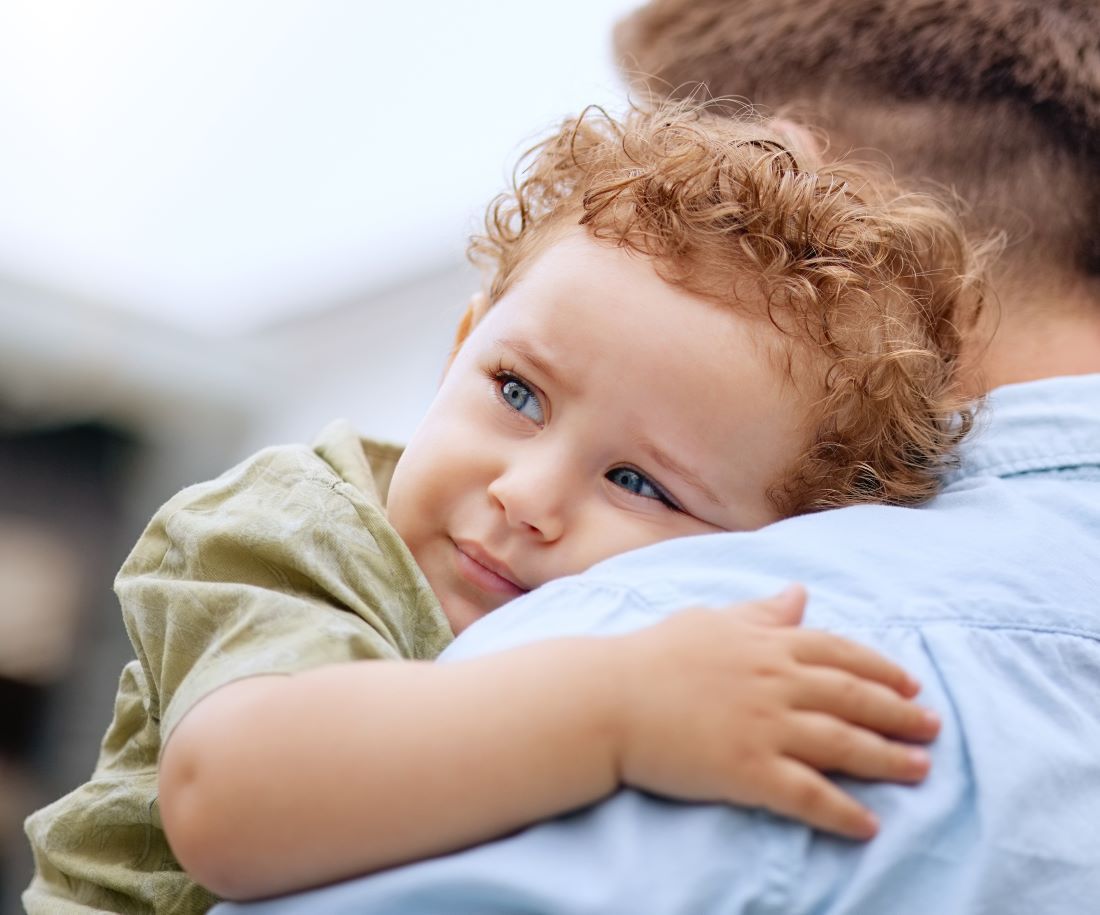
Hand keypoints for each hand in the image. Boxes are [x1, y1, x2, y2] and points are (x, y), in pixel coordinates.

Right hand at [609, 585, 938, 838]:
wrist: (608, 698)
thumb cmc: (654, 655)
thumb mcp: (712, 621)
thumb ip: (761, 612)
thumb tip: (799, 594)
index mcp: (767, 643)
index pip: (840, 652)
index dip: (881, 668)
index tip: (910, 682)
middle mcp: (776, 682)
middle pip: (853, 697)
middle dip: (899, 713)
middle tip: (933, 727)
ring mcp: (764, 726)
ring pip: (842, 743)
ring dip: (887, 758)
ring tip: (920, 770)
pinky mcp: (748, 770)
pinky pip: (807, 795)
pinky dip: (841, 812)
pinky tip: (868, 825)